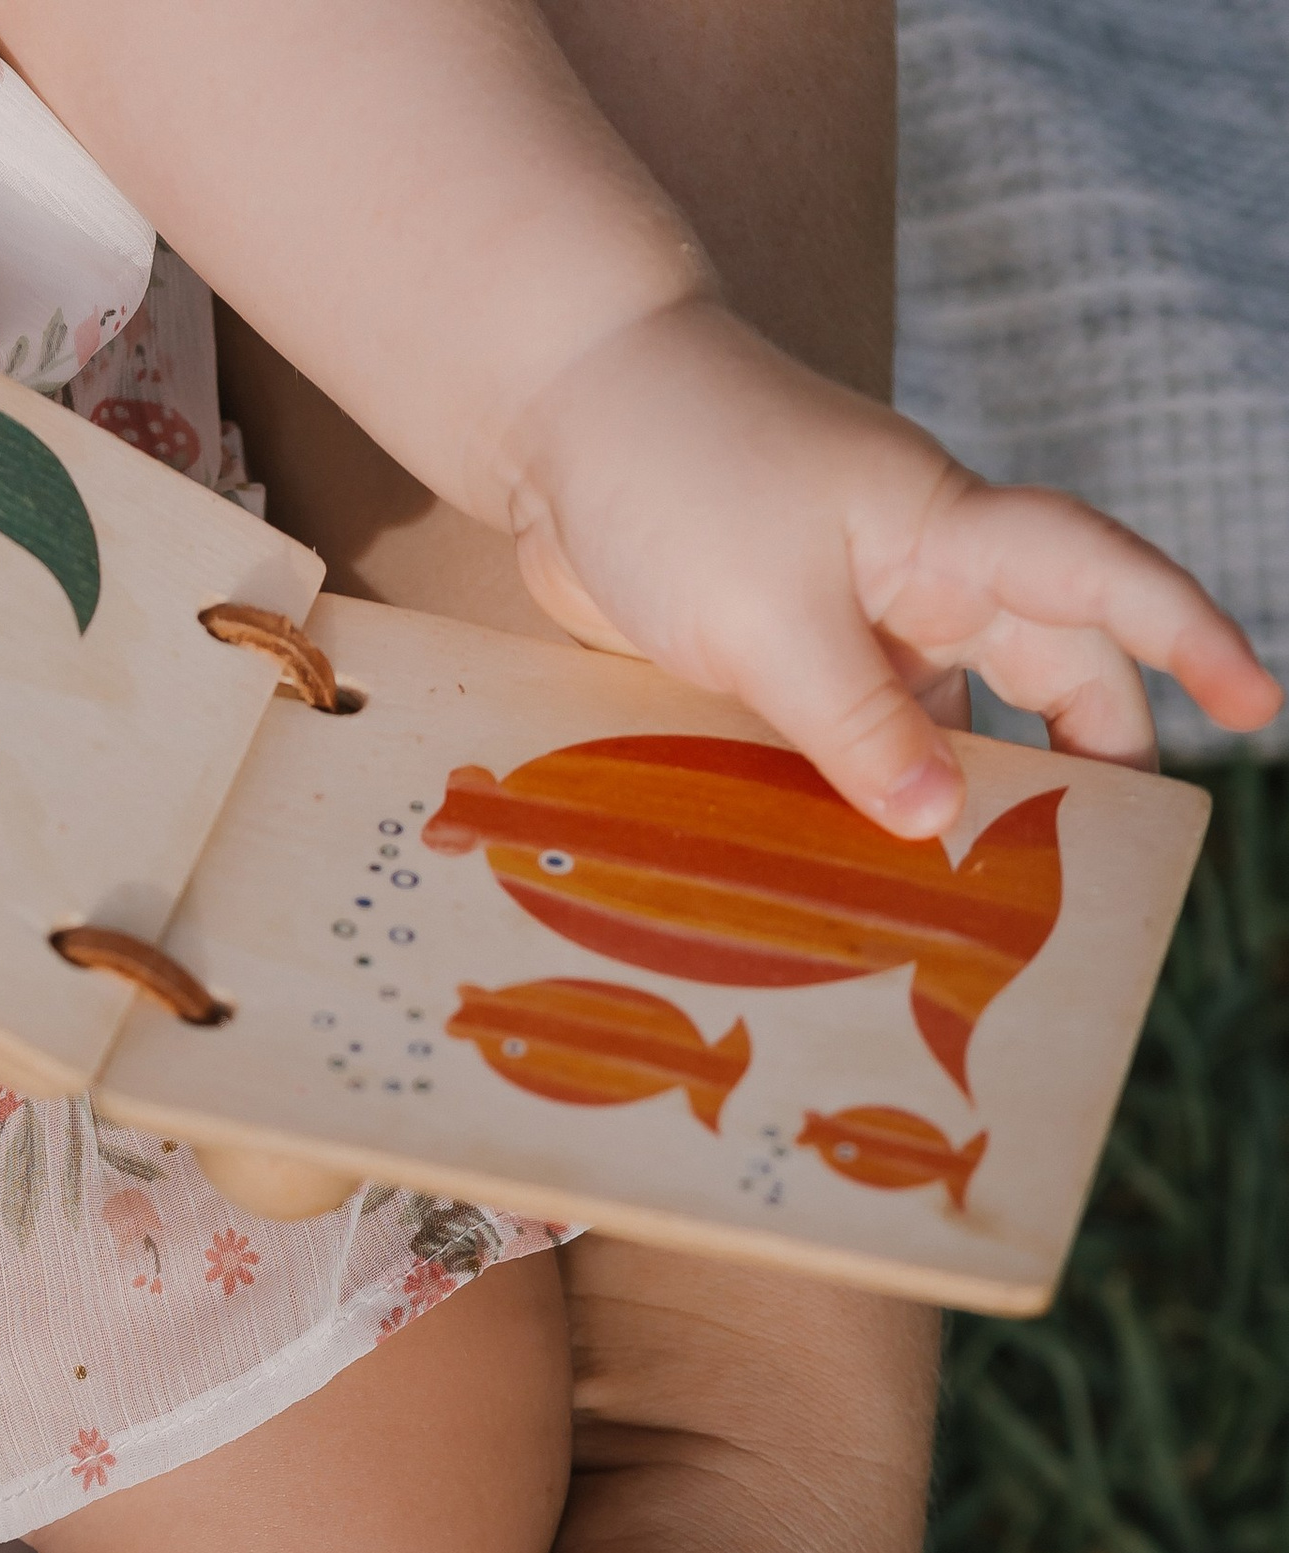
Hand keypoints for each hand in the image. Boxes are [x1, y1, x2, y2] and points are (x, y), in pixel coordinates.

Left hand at [503, 296, 1280, 830]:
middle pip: (1041, 676)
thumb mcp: (769, 615)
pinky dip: (858, 805)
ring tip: (975, 910)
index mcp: (946, 536)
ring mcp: (850, 620)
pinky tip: (855, 878)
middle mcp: (916, 579)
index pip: (1102, 582)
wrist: (558, 416)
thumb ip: (852, 724)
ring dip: (958, 804)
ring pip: (941, 725)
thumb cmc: (678, 472)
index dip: (1186, 641)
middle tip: (1101, 869)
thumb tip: (935, 823)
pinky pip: (847, 741)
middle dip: (1084, 764)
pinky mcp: (778, 656)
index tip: (1253, 702)